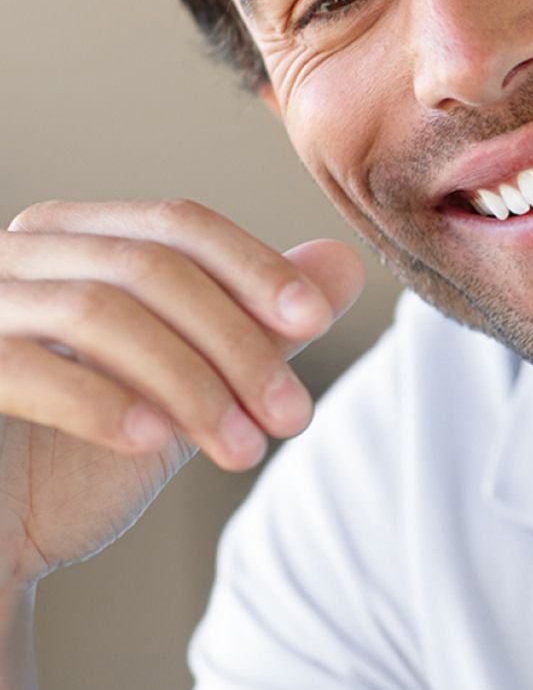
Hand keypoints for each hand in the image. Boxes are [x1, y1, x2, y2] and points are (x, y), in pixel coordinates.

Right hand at [0, 199, 364, 593]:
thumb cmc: (79, 466)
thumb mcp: (189, 392)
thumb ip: (255, 328)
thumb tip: (343, 265)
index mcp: (75, 241)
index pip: (178, 224)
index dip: (254, 267)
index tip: (314, 322)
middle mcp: (17, 255)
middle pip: (150, 266)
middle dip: (237, 342)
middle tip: (291, 417)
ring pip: (100, 311)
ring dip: (190, 385)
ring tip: (242, 450)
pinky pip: (22, 365)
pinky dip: (99, 401)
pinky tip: (154, 442)